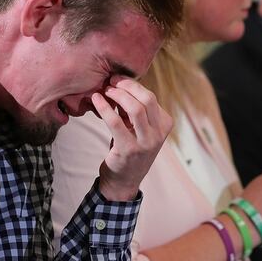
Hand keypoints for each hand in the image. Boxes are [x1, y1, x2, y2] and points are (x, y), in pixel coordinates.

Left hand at [94, 76, 172, 200]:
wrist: (123, 180)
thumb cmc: (129, 149)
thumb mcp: (138, 128)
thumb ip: (133, 109)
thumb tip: (118, 84)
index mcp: (165, 125)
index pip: (151, 97)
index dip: (132, 85)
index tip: (117, 80)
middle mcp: (159, 134)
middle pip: (147, 99)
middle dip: (127, 86)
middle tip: (111, 82)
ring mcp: (146, 143)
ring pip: (135, 108)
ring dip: (117, 95)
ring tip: (104, 91)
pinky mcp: (129, 149)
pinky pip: (115, 122)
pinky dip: (104, 107)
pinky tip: (96, 100)